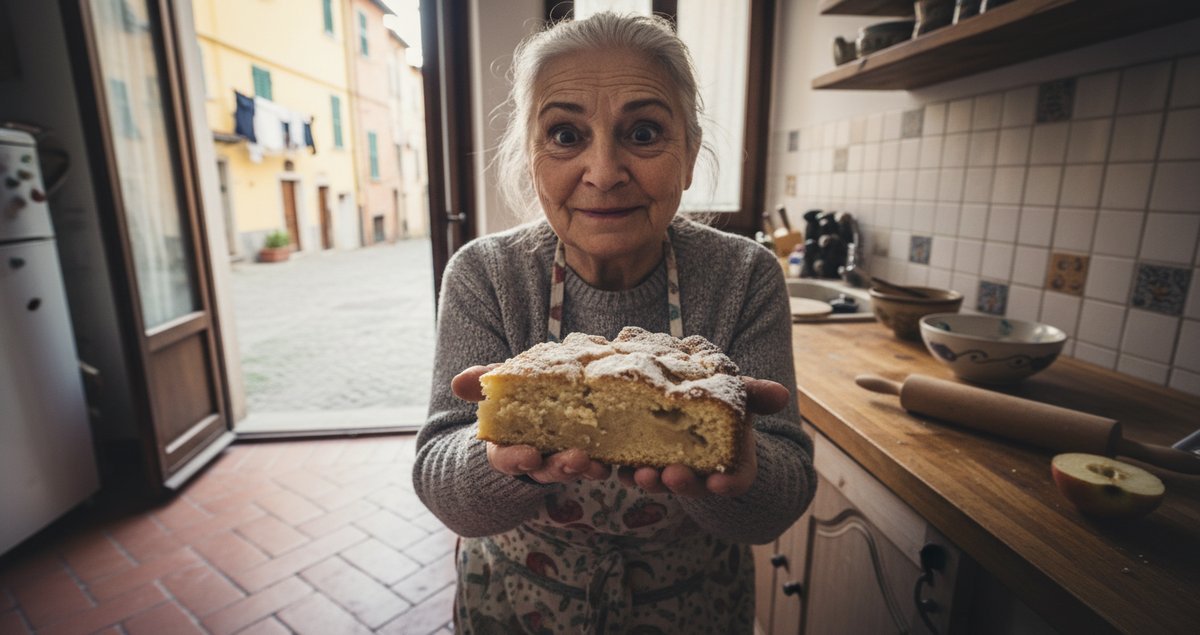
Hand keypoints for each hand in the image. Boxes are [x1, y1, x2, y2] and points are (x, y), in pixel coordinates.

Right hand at [452, 365, 611, 483]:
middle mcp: (534, 459)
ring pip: (571, 471)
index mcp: (506, 445)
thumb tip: (457, 382)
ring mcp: (559, 462)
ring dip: (585, 470)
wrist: (535, 408)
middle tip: (576, 460)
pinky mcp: (584, 459)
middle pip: (544, 470)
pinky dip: (604, 465)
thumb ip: (482, 384)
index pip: (506, 458)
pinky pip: (595, 466)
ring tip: (599, 465)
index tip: (530, 456)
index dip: (516, 459)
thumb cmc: (515, 400)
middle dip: (560, 467)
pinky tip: (615, 463)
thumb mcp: (499, 389)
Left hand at [618, 377, 789, 497]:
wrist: (691, 406)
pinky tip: (612, 465)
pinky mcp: (643, 464)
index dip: (729, 484)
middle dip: (682, 483)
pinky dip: (623, 471)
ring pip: (661, 483)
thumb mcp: (739, 396)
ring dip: (650, 481)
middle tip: (671, 475)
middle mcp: (702, 474)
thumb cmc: (720, 404)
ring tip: (639, 473)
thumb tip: (782, 393)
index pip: (735, 480)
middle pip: (694, 487)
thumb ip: (757, 395)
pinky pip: (633, 472)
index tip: (720, 483)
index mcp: (731, 461)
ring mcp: (672, 472)